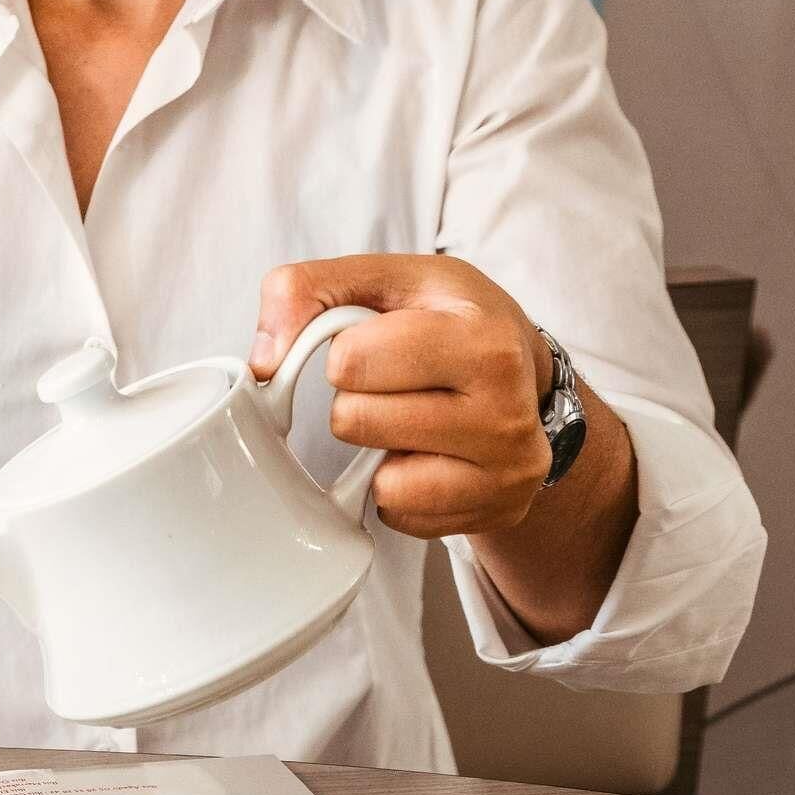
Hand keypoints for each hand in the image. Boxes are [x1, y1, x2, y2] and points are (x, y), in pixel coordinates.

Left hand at [251, 256, 557, 541]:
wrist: (532, 378)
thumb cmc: (451, 321)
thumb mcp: (388, 279)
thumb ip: (307, 290)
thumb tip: (262, 363)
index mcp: (480, 336)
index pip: (349, 362)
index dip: (346, 354)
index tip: (380, 346)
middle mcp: (506, 406)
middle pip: (352, 422)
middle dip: (357, 401)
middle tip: (400, 387)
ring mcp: (506, 466)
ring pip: (378, 480)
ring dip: (376, 450)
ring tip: (416, 418)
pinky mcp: (496, 510)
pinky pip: (399, 515)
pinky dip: (399, 489)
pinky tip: (430, 456)